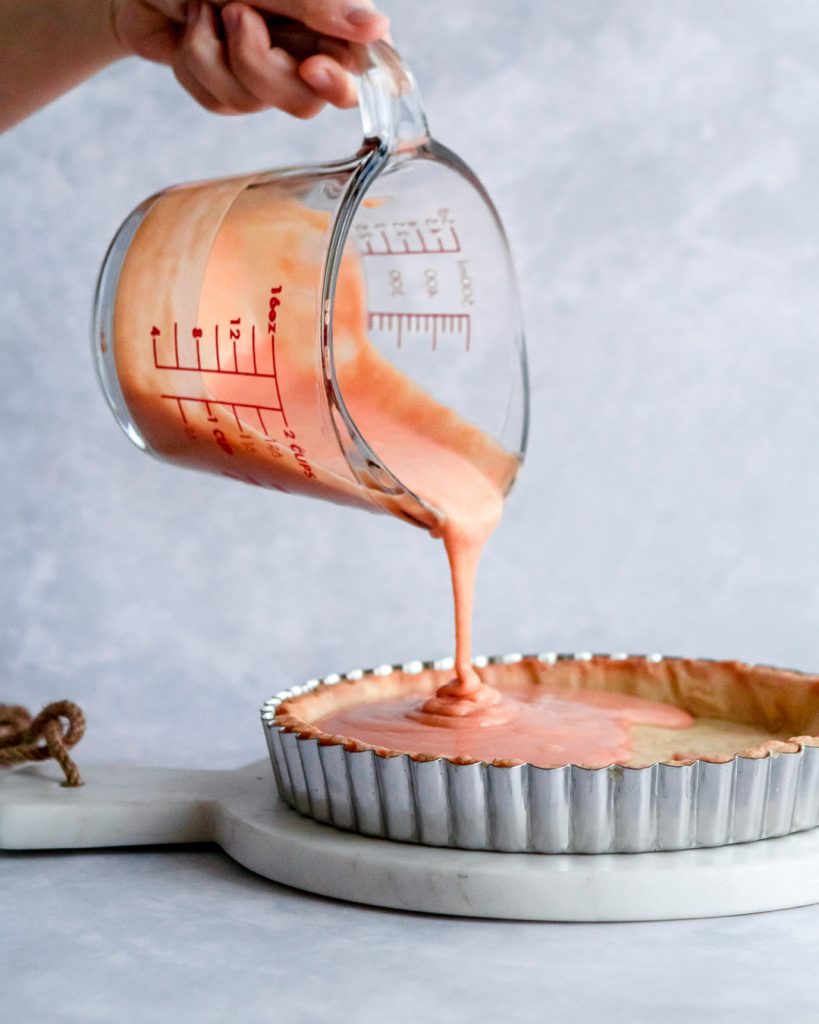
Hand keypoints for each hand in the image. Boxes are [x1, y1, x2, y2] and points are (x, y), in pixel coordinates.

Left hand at [111, 0, 389, 117]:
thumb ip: (316, 5)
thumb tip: (377, 27)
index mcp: (324, 16)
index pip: (359, 68)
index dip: (339, 82)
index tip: (313, 69)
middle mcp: (301, 47)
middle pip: (304, 101)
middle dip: (258, 65)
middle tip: (236, 14)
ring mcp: (265, 71)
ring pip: (253, 104)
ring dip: (214, 58)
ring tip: (203, 11)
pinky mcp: (229, 89)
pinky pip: (219, 104)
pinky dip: (195, 67)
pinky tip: (190, 31)